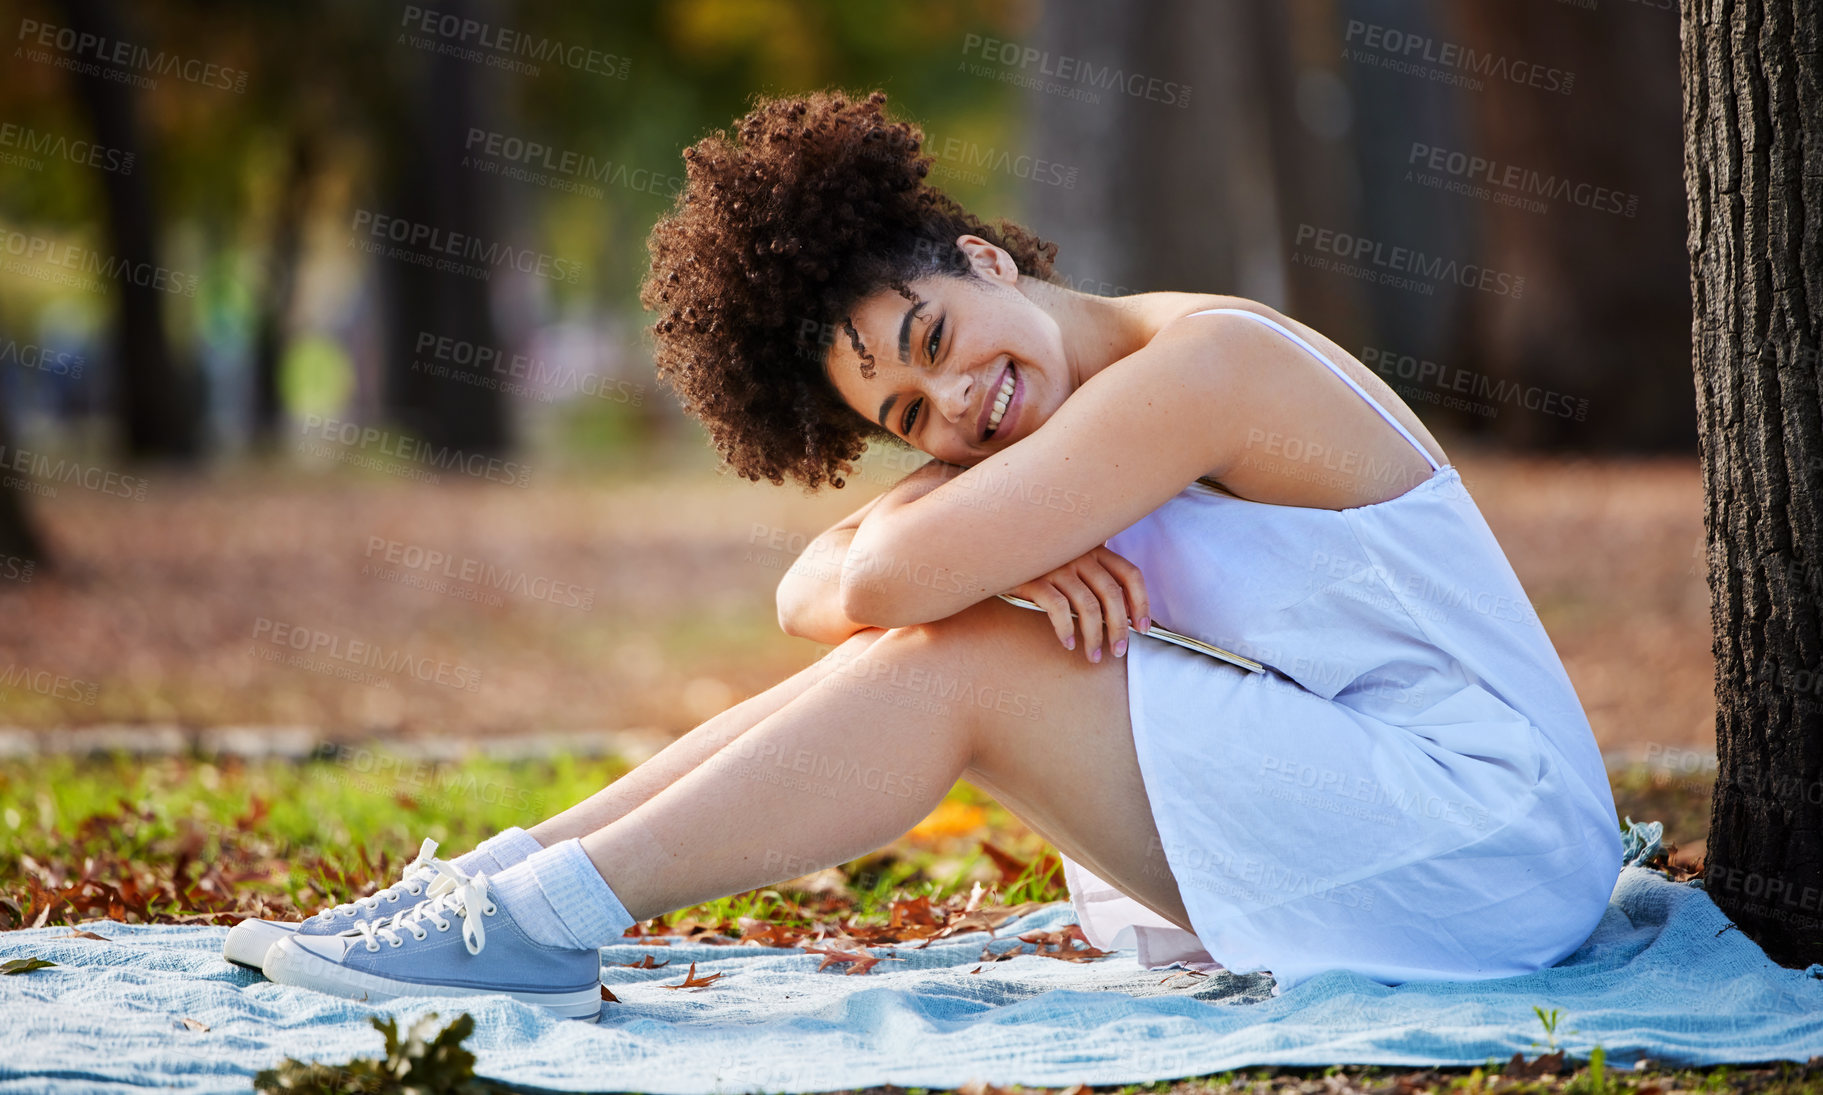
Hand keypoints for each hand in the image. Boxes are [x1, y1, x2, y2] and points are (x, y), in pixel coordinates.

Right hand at [1006, 546, 1150, 663]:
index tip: (1142, 628)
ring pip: (1087, 606)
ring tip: (1092, 656)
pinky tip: (1067, 644)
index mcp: (1094, 549)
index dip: (1142, 603)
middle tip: (1118, 651)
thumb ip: (1091, 575)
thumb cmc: (1037, 563)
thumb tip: (1117, 616)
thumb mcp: (1069, 559)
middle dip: (1119, 628)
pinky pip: (1058, 609)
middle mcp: (1080, 554)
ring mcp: (1057, 565)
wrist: (993, 552)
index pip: (1130, 574)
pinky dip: (1065, 630)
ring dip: (1094, 636)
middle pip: (1112, 595)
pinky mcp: (1034, 579)